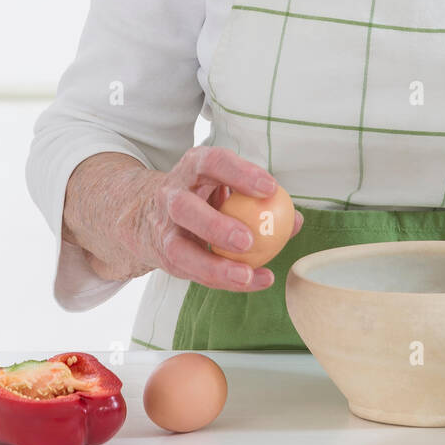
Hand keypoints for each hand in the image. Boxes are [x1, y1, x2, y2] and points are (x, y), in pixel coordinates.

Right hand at [70, 148, 303, 291]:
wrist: (148, 213)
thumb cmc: (203, 195)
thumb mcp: (225, 185)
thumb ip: (258, 199)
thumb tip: (296, 220)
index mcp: (192, 168)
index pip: (213, 162)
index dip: (240, 173)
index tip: (271, 188)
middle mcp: (171, 195)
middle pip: (185, 208)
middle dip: (215, 225)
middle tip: (249, 240)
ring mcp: (163, 229)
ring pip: (179, 249)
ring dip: (214, 265)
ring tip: (246, 275)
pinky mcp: (164, 257)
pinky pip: (192, 272)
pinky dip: (222, 280)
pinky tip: (252, 282)